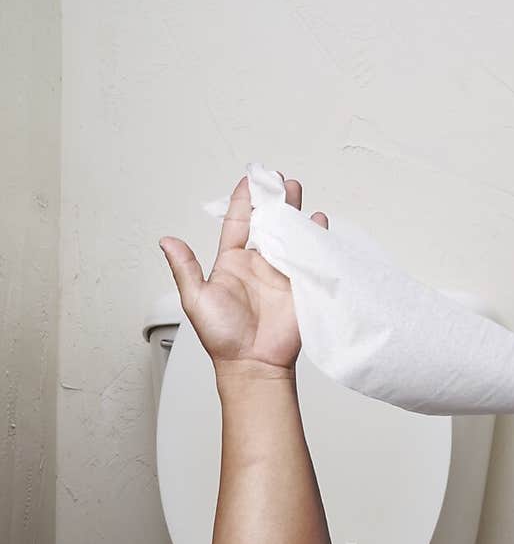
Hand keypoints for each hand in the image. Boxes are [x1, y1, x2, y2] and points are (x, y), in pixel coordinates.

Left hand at [159, 175, 327, 375]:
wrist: (252, 363)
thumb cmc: (222, 337)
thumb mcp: (196, 299)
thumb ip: (184, 268)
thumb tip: (166, 241)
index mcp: (232, 262)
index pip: (238, 223)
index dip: (243, 201)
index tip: (249, 180)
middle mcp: (258, 264)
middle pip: (268, 223)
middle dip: (273, 199)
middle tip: (278, 179)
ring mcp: (281, 274)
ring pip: (290, 235)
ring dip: (294, 212)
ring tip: (296, 190)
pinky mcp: (300, 286)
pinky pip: (310, 256)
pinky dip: (316, 237)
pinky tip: (318, 220)